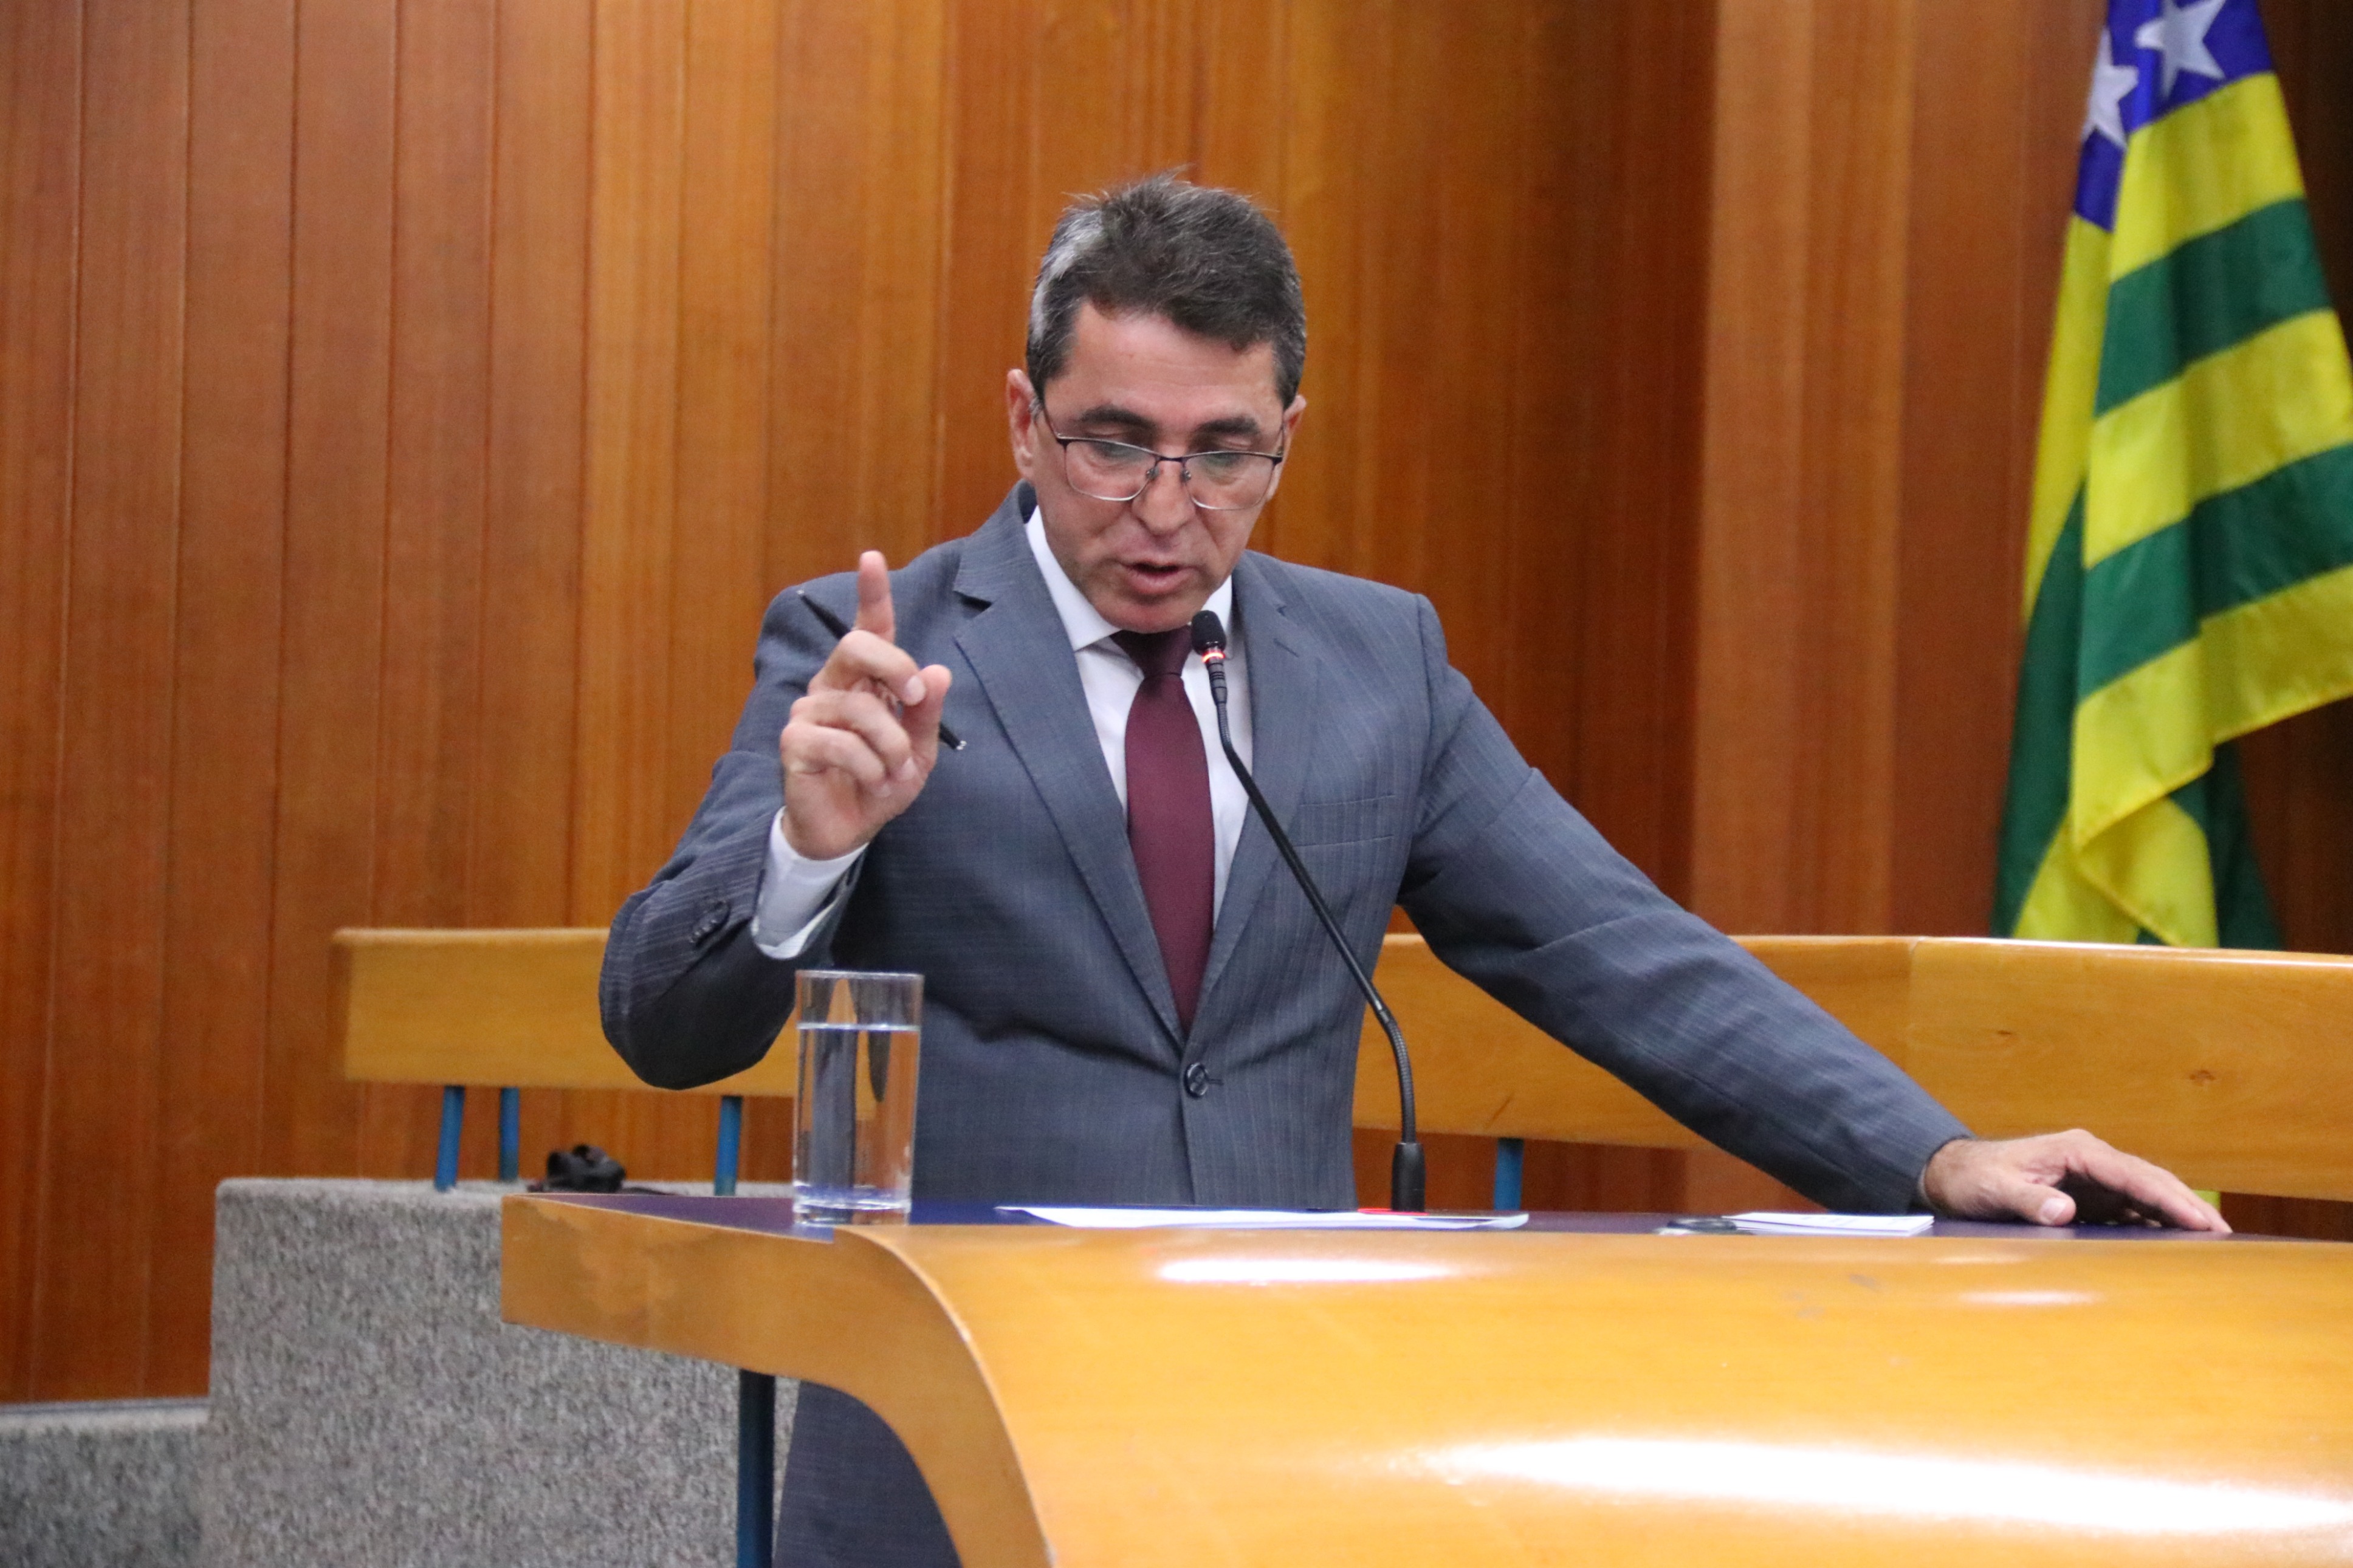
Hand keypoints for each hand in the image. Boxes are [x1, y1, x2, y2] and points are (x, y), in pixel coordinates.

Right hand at [777, 551, 951, 859]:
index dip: (871, 593)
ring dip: (891, 747)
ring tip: (894, 773)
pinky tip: (871, 782)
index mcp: (863, 680)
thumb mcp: (919, 751)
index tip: (872, 557)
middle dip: (895, 667)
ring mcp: (808, 711)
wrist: (848, 829)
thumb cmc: (881, 782)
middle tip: (915, 701)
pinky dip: (868, 767)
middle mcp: (831, 685)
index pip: (867, 629)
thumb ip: (927, 713)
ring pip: (860, 708)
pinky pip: (840, 744)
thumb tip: (937, 672)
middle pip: (857, 645)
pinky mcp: (794, 742)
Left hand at [1922, 1130, 2228, 1231]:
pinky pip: (2128, 1208)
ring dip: (2175, 1215)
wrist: (1951, 1173)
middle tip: (2224, 1235)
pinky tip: (2173, 1245)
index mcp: (2076, 1151)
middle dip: (2186, 1205)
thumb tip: (2064, 1213)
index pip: (2133, 1174)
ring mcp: (2091, 1177)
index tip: (2200, 1220)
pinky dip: (2152, 1223)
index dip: (2168, 1198)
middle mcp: (2090, 1160)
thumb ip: (2028, 1200)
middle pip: (2149, 1181)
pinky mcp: (2087, 1195)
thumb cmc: (1972, 1178)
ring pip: (2144, 1194)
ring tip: (2212, 1244)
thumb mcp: (1994, 1189)